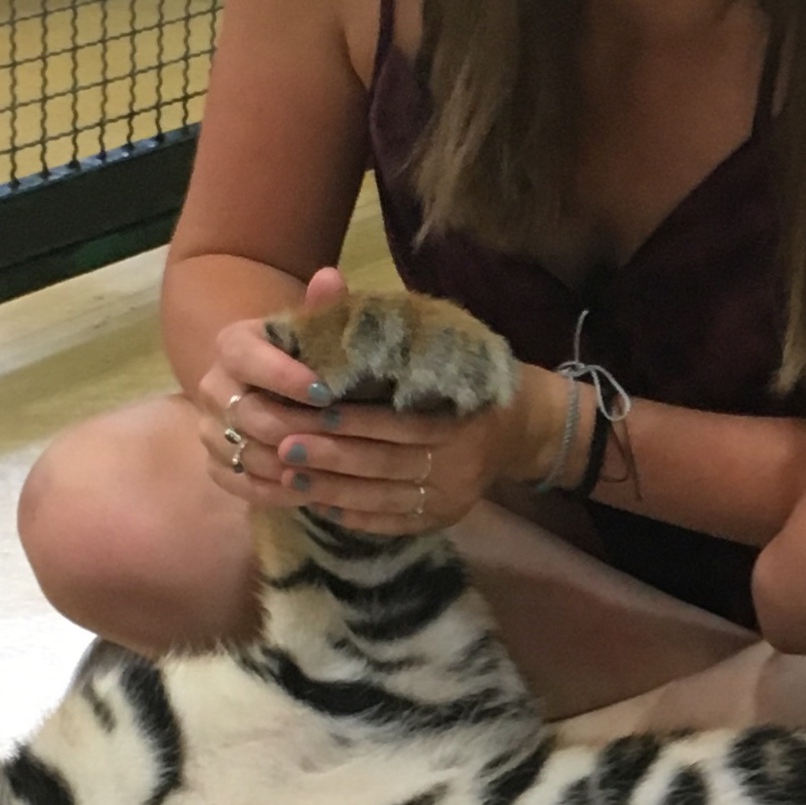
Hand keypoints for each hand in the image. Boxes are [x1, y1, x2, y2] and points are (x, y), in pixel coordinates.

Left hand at [195, 268, 547, 536]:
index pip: (398, 423)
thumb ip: (383, 325)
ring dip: (333, 490)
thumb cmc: (465, 378)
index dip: (353, 419)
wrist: (521, 426)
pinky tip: (319, 504)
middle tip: (284, 447)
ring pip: (385, 499)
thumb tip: (327, 279)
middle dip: (332, 457)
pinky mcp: (443, 519)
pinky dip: (354, 517)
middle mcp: (459, 463)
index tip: (312, 409)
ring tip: (288, 477)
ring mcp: (452, 497)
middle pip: (386, 463)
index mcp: (460, 419)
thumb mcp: (438, 348)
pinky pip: (393, 524)